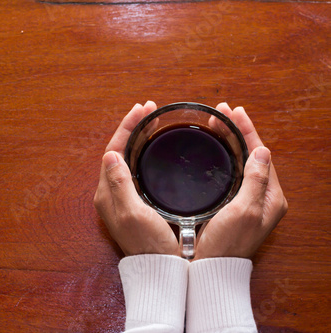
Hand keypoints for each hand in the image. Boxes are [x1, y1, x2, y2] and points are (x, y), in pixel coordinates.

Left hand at [93, 101, 179, 255]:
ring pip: (126, 158)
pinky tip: (154, 149)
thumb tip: (110, 154)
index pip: (113, 150)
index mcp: (107, 192)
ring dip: (137, 138)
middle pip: (118, 151)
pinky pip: (135, 169)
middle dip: (132, 128)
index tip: (142, 110)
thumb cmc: (149, 244)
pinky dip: (143, 153)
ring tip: (151, 122)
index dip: (126, 128)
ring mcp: (122, 197)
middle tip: (149, 110)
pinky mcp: (135, 202)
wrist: (159, 269)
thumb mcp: (133, 213)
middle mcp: (111, 192)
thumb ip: (120, 184)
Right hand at [194, 103, 288, 259]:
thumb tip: (262, 151)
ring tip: (216, 124)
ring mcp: (247, 199)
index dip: (247, 131)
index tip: (234, 112)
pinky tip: (213, 149)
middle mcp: (262, 195)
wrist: (212, 267)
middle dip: (237, 132)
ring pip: (241, 161)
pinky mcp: (232, 204)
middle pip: (252, 154)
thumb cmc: (227, 243)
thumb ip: (255, 180)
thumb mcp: (245, 210)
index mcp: (271, 196)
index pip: (261, 154)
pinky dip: (223, 156)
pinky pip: (231, 172)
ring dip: (230, 141)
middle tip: (221, 113)